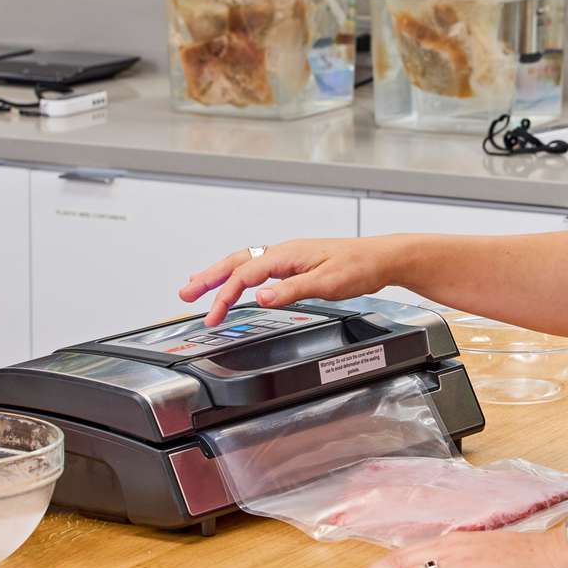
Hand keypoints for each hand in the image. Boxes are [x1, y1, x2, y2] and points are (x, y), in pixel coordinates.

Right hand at [178, 236, 412, 325]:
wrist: (381, 258)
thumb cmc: (359, 266)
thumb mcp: (326, 283)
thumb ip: (291, 290)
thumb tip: (260, 297)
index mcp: (286, 255)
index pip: (245, 275)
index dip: (224, 295)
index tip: (212, 316)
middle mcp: (283, 252)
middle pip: (236, 263)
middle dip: (208, 278)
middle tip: (185, 293)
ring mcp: (288, 257)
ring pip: (245, 263)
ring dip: (220, 275)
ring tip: (198, 285)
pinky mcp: (295, 264)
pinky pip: (258, 267)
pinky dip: (240, 275)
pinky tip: (237, 283)